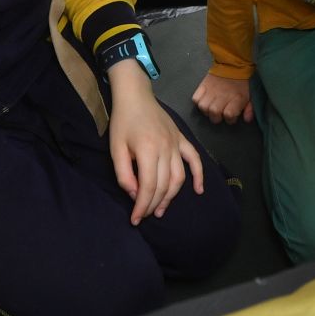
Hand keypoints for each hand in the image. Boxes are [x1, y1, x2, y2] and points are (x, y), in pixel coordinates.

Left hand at [107, 62, 204, 223]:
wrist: (135, 95)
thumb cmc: (122, 122)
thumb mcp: (115, 148)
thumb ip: (123, 174)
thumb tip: (134, 194)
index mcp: (148, 151)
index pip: (148, 187)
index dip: (142, 206)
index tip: (135, 219)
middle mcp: (166, 149)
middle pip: (164, 185)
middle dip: (153, 204)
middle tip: (144, 215)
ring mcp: (176, 144)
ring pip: (179, 178)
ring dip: (171, 197)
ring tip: (160, 210)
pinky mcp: (182, 140)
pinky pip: (195, 159)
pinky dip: (199, 176)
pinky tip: (199, 190)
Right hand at [191, 72, 253, 124]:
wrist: (232, 65)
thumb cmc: (241, 83)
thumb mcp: (249, 96)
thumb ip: (249, 109)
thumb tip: (247, 120)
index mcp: (236, 98)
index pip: (229, 114)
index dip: (230, 119)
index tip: (231, 116)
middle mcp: (223, 95)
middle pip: (214, 112)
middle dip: (216, 117)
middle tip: (220, 113)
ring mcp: (211, 90)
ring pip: (203, 107)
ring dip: (206, 111)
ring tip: (211, 108)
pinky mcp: (203, 85)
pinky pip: (195, 98)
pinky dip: (198, 102)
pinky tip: (205, 100)